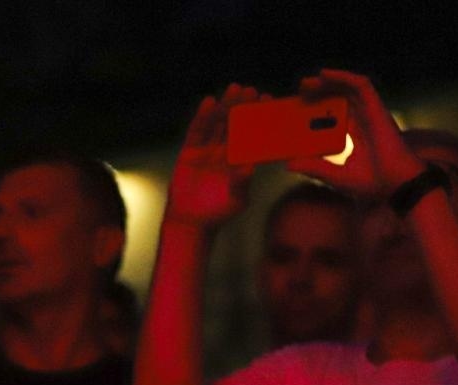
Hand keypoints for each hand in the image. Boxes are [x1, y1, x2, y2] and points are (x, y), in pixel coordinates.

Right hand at [164, 84, 260, 229]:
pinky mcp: (190, 152)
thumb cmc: (217, 213)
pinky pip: (197, 131)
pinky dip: (202, 117)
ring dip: (225, 106)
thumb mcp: (236, 199)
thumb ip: (242, 182)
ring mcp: (207, 150)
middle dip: (243, 107)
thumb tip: (249, 167)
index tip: (267, 102)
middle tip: (251, 90)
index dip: (258, 119)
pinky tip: (209, 102)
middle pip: (235, 125)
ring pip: (218, 124)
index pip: (252, 135)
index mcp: (240, 160)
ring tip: (233, 89)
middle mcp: (225, 152)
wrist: (191, 222)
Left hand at [290, 69, 424, 197]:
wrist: (395, 185)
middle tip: (300, 90)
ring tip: (308, 82)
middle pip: (339, 99)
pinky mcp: (377, 108)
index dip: (317, 109)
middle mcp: (362, 121)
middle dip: (320, 92)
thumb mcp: (335, 176)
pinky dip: (343, 77)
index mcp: (354, 135)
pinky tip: (325, 74)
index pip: (333, 116)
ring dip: (328, 82)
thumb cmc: (372, 184)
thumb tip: (289, 164)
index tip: (298, 109)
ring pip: (348, 89)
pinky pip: (360, 86)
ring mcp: (370, 113)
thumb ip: (314, 168)